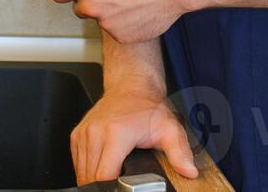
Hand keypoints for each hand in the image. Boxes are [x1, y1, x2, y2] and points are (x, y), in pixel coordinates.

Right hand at [69, 80, 199, 183]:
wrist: (131, 86)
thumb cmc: (147, 107)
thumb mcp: (170, 129)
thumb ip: (180, 153)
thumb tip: (189, 171)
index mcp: (116, 133)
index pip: (104, 175)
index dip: (113, 188)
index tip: (122, 188)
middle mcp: (96, 132)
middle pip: (91, 177)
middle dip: (105, 186)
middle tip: (120, 183)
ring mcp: (84, 133)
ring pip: (82, 172)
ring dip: (94, 179)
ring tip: (112, 176)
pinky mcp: (77, 135)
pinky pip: (77, 162)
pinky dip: (87, 170)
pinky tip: (100, 168)